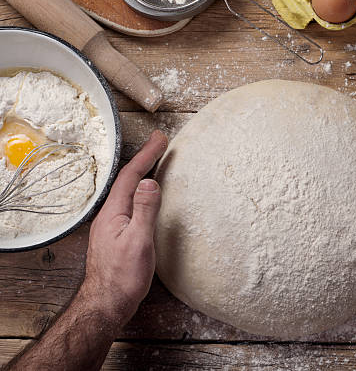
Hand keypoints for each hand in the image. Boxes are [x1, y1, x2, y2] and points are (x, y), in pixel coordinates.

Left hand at [80, 130, 167, 326]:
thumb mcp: (138, 241)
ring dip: (141, 173)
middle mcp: (109, 215)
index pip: (131, 176)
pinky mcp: (116, 235)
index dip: (147, 155)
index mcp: (113, 212)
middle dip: (144, 159)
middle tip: (159, 143)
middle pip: (127, 179)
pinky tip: (146, 195)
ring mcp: (111, 225)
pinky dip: (140, 190)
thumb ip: (144, 210)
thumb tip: (150, 182)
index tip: (160, 139)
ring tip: (154, 161)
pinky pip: (129, 203)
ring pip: (127, 191)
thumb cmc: (123, 277)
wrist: (107, 304)